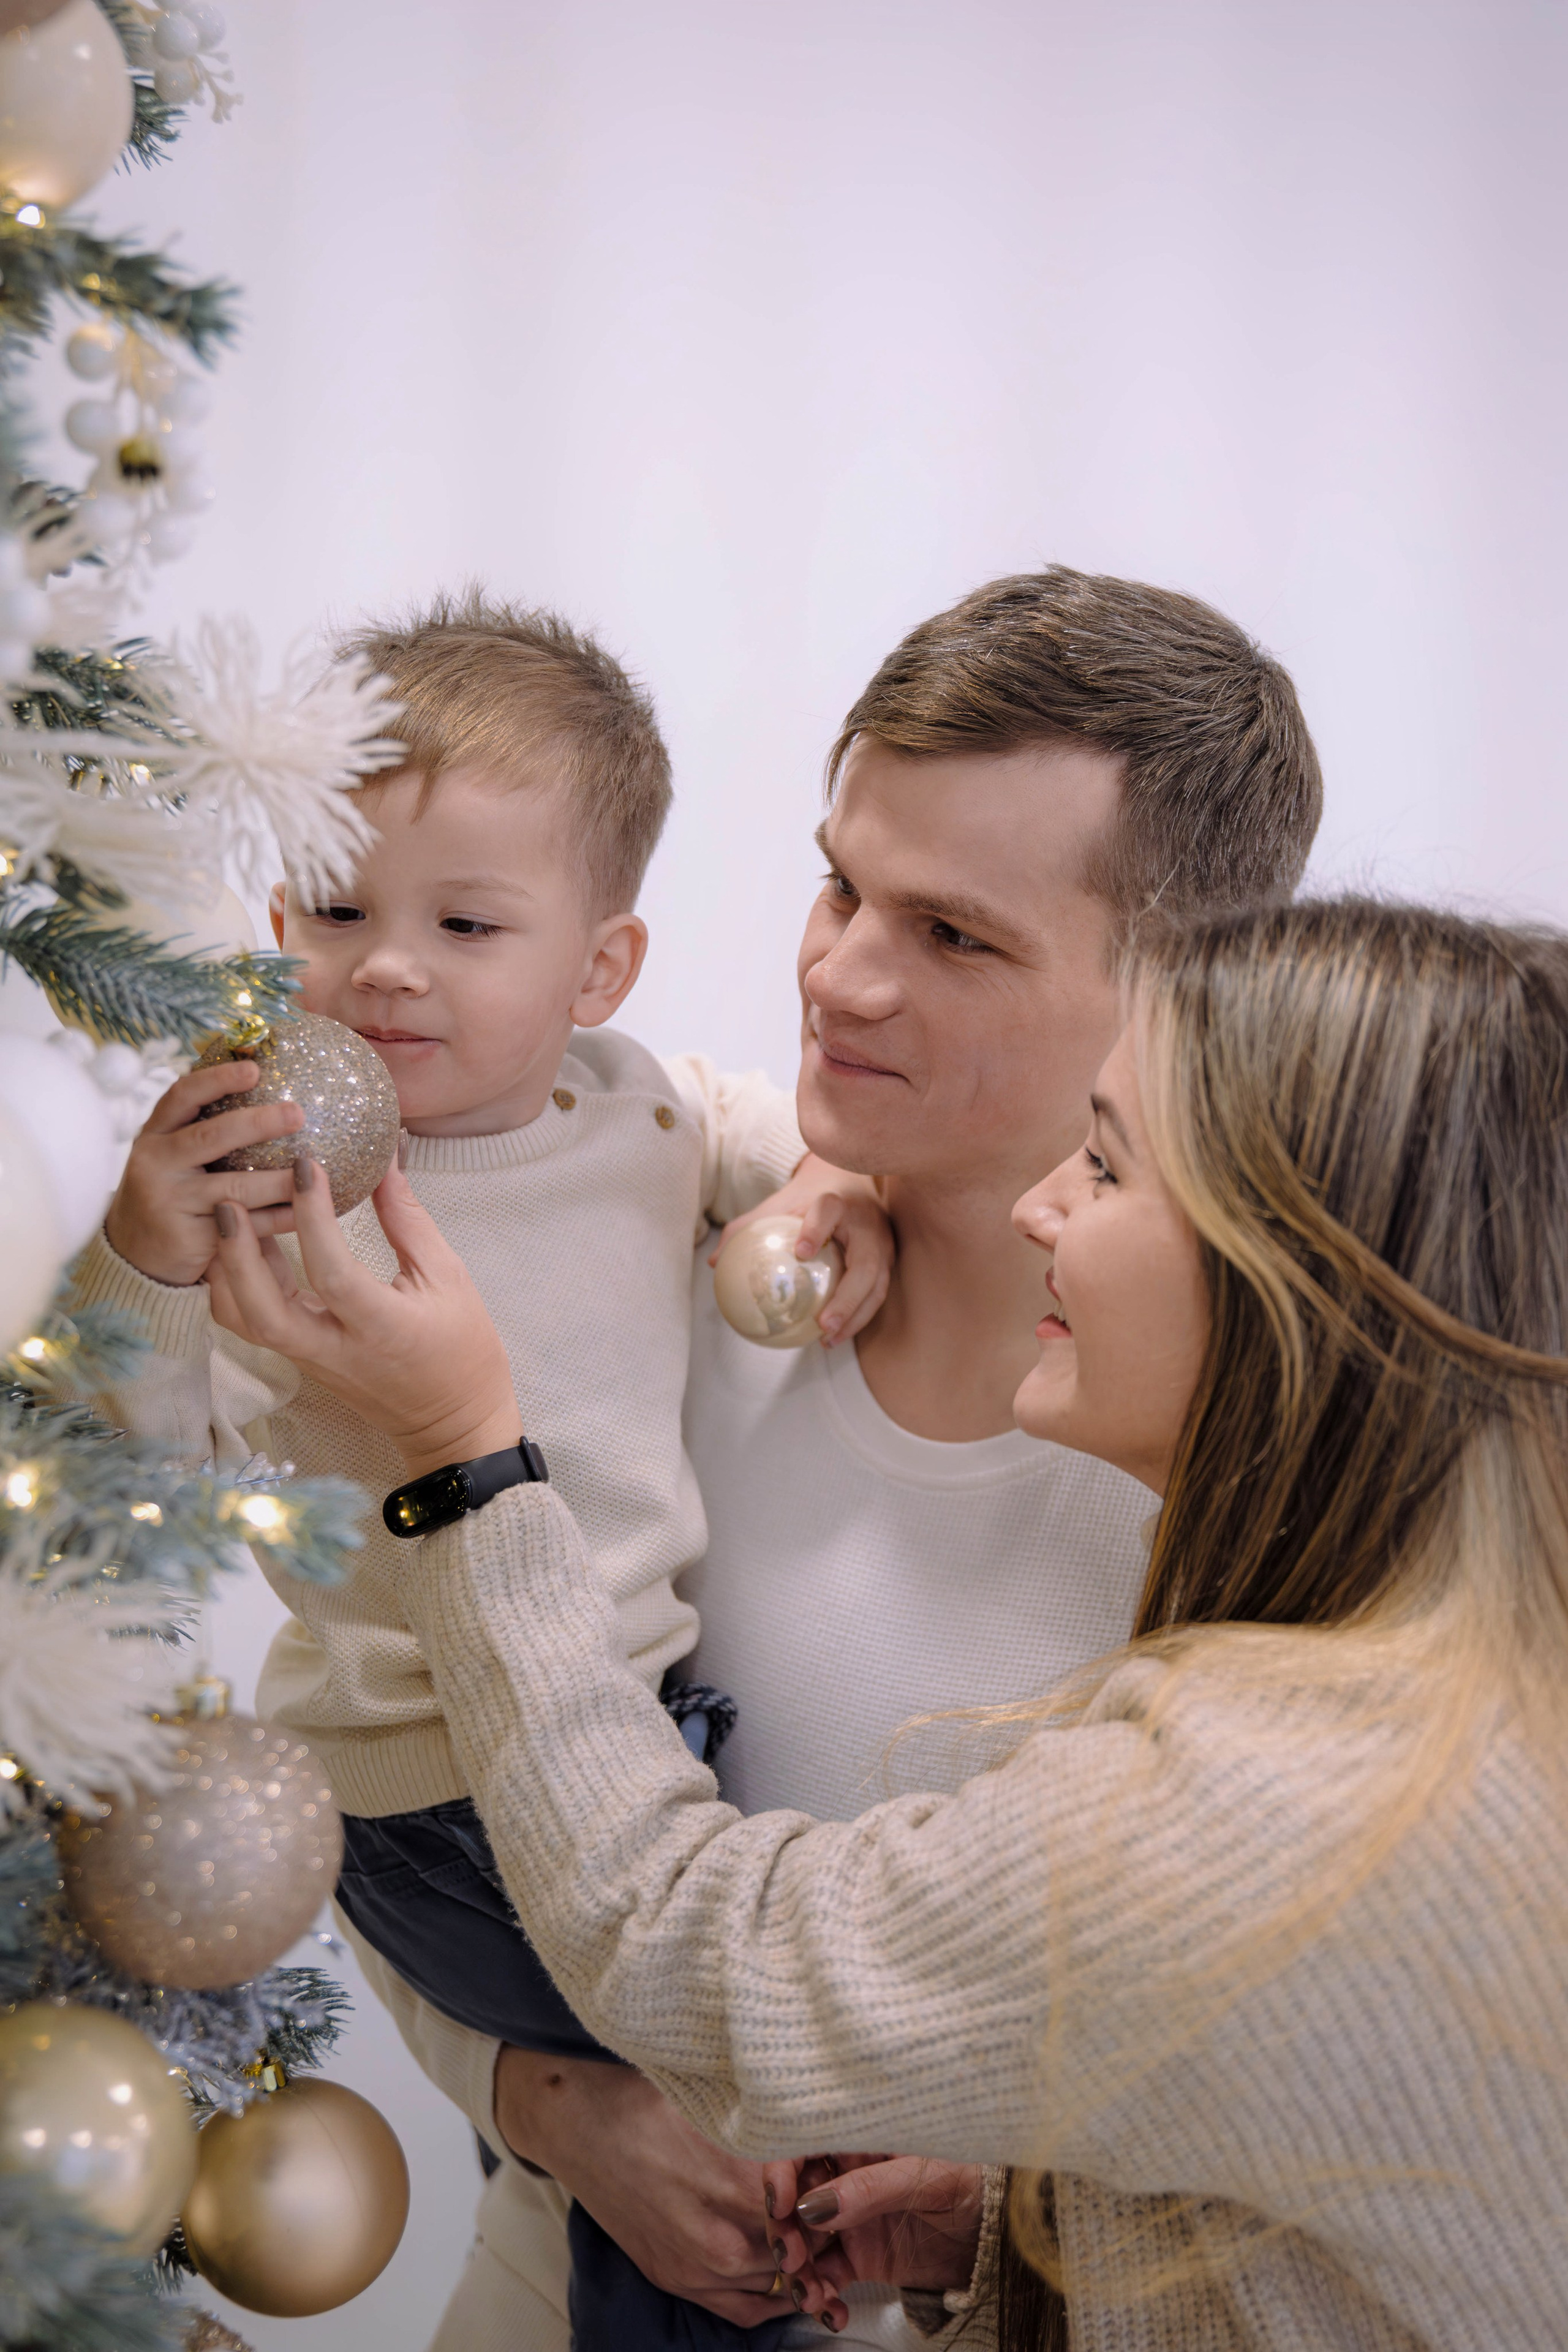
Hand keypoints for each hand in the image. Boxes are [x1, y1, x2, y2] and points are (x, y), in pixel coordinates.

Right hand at [104, 1061, 305, 1286]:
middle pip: (212, 1135)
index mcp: (155, 1135)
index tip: (255, 1069)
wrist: (136, 1256)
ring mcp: (170, 1200)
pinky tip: (305, 1213)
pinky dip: (277, 1219)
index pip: (182, 1096)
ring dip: (279, 1180)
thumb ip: (206, 1133)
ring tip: (313, 1170)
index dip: (217, 1079)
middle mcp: (156, 1163)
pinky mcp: (187, 1237)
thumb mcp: (174, 1159)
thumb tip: (274, 1096)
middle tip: (297, 1114)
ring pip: (235, 1186)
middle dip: (258, 1122)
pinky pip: (243, 1226)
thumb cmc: (171, 1196)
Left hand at [204, 1155, 519, 1477]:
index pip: (332, 1272)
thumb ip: (408, 1221)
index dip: (312, 1216)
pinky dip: (237, 1285)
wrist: (453, 1423)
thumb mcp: (449, 1278)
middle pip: (260, 1311)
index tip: (305, 1164)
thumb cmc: (462, 1350)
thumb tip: (383, 1163)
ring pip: (244, 1322)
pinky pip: (253, 1324)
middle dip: (236, 1253)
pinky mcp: (301, 1361)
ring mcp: (312, 1360)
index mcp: (382, 1328)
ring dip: (227, 1270)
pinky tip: (248, 1246)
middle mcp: (336, 1350)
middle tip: (228, 1198)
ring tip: (231, 1216)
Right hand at [494, 2046, 830, 2326]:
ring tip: (815, 2236)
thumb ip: (770, 2128)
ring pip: (772, 2284)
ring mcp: (692, 2265)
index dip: (828, 2193)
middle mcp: (715, 2236)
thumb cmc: (648, 2101)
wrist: (581, 2123)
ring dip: (799, 2264)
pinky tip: (787, 2280)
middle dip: (819, 2231)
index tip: (835, 2176)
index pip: (810, 2209)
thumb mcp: (717, 2103)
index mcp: (733, 2183)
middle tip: (831, 2205)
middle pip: (797, 2252)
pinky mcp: (672, 2278)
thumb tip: (819, 2130)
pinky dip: (769, 2299)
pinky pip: (739, 2310)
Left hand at [708, 1152, 893, 1347]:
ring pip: (877, 1285)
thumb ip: (746, 1230)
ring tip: (828, 1339)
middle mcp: (867, 1223)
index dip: (817, 1228)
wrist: (848, 1184)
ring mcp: (883, 1243)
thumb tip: (712, 1263)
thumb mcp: (776, 1206)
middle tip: (823, 1324)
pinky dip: (858, 1317)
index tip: (801, 1252)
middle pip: (867, 1262)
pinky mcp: (888, 1260)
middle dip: (848, 1297)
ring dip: (855, 1316)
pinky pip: (876, 1294)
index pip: (829, 1210)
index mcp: (836, 1202)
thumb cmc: (806, 1199)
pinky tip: (834, 1337)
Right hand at [764, 2152, 985, 2323]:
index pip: (805, 2144)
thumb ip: (870, 2189)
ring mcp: (852, 2220)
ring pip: (804, 2240)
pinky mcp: (861, 2257)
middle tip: (791, 2257)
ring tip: (811, 2296)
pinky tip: (833, 2312)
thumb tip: (812, 2205)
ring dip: (798, 2270)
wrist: (1000, 2233)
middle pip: (795, 2196)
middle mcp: (849, 2179)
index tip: (779, 2203)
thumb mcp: (925, 2178)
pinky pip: (827, 2276)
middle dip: (784, 2228)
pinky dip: (821, 2296)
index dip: (782, 2169)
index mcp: (860, 2142)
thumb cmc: (972, 2183)